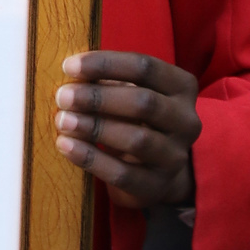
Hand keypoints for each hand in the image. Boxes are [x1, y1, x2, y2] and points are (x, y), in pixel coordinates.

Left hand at [54, 51, 199, 209]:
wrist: (156, 170)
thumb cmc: (134, 118)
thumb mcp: (128, 92)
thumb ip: (106, 81)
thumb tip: (71, 73)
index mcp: (181, 87)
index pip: (145, 67)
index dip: (105, 64)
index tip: (68, 66)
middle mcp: (187, 120)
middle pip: (144, 103)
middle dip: (98, 98)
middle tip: (63, 96)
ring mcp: (176, 155)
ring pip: (137, 140)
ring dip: (94, 128)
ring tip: (62, 121)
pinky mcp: (158, 185)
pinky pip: (123, 174)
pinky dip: (91, 158)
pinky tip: (66, 145)